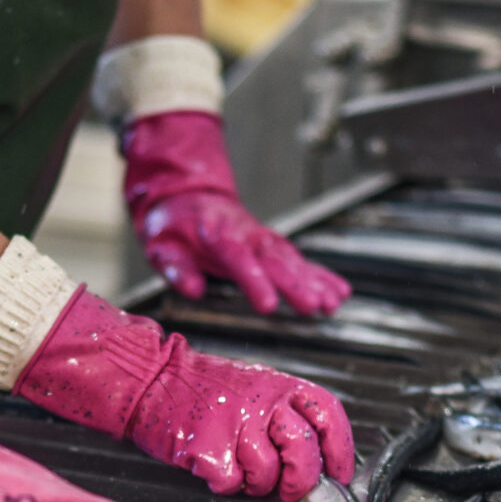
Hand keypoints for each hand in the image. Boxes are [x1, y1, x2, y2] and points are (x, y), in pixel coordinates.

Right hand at [14, 288, 354, 501]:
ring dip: (258, 485)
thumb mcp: (256, 388)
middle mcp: (263, 402)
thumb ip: (287, 416)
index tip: (338, 474)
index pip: (329, 417)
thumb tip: (316, 463)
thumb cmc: (204, 390)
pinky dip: (226, 485)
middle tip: (291, 490)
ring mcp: (235, 425)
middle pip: (304, 452)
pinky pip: (232, 484)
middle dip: (302, 480)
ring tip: (242, 472)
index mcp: (281, 386)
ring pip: (268, 474)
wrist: (152, 380)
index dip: (340, 452)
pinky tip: (216, 468)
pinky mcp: (208, 448)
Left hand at [122, 111, 350, 317]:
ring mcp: (264, 239)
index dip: (255, 282)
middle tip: (313, 307)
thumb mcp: (160, 245)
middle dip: (295, 284)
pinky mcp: (273, 245)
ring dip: (315, 281)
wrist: (188, 194)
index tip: (268, 305)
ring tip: (333, 303)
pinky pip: (301, 260)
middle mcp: (247, 235)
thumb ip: (176, 268)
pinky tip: (340, 292)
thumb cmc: (174, 225)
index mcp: (217, 235)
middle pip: (274, 260)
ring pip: (293, 260)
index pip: (238, 259)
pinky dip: (321, 275)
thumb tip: (193, 289)